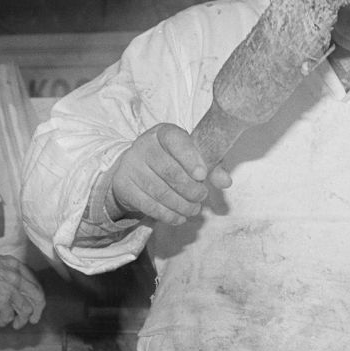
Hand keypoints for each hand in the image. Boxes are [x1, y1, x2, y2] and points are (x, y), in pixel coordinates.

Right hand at [0, 251, 45, 329]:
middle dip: (37, 310)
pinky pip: (9, 316)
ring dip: (22, 320)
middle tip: (34, 319)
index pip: (34, 281)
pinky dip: (4, 321)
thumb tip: (2, 270)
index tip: (34, 301)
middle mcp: (17, 277)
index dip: (35, 294)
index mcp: (16, 265)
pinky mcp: (2, 301)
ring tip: (16, 324)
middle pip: (37, 296)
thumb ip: (3, 266)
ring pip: (27, 309)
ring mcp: (11, 289)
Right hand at [107, 123, 231, 224]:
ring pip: (160, 191)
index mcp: (163, 133)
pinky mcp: (124, 185)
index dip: (190, 159)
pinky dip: (167, 215)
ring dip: (181, 205)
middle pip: (169, 171)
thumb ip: (212, 166)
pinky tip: (179, 217)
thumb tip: (225, 181)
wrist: (136, 166)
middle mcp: (144, 145)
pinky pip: (148, 205)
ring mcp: (131, 165)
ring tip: (194, 209)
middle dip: (190, 189)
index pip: (176, 142)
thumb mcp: (193, 156)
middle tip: (202, 196)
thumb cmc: (172, 159)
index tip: (202, 175)